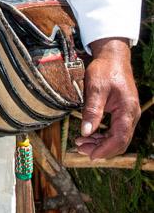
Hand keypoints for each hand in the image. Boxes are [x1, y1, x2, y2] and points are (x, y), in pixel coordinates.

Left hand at [75, 38, 139, 159]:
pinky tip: (89, 135)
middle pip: (119, 141)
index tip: (90, 155)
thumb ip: (92, 111)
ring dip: (100, 143)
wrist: (113, 56)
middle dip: (100, 148)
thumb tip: (86, 132)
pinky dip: (102, 135)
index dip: (105, 150)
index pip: (119, 139)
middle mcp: (131, 115)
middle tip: (80, 149)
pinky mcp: (122, 112)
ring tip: (81, 143)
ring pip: (117, 137)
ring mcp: (128, 114)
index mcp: (128, 111)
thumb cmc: (105, 69)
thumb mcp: (96, 88)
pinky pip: (115, 130)